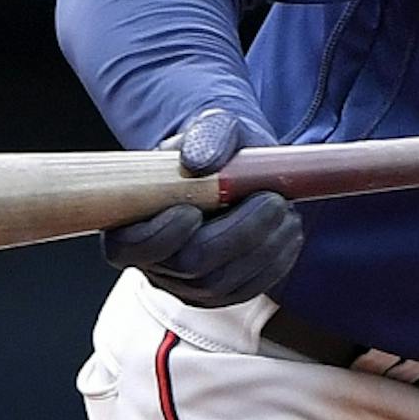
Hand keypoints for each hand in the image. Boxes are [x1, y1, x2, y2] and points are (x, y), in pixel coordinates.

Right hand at [105, 104, 303, 307]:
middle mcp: (154, 263)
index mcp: (130, 223)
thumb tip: (199, 162)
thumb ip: (206, 135)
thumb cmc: (214, 147)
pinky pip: (248, 289)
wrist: (236, 167)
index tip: (192, 210)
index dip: (160, 234)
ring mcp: (189, 285)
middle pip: (190, 265)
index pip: (131, 245)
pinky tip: (288, 232)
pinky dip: (275, 261)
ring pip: (223, 282)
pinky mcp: (223, 293)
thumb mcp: (212, 127)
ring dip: (263, 247)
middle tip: (272, 201)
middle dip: (236, 234)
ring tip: (286, 210)